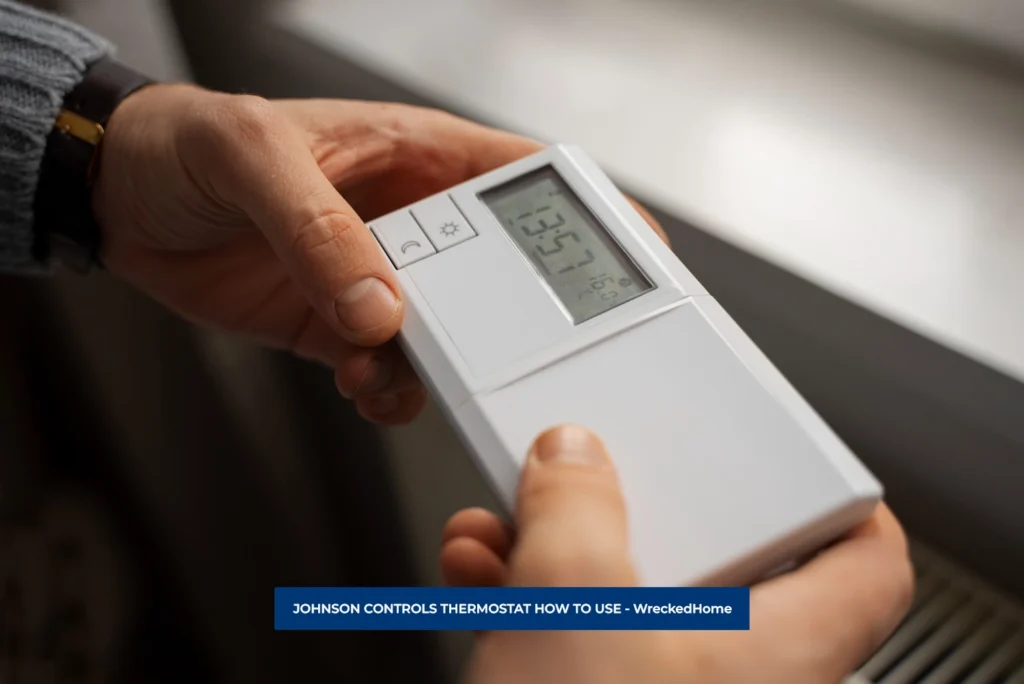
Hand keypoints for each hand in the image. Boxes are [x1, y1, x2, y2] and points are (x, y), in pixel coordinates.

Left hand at [93, 85, 668, 423]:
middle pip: (502, 275)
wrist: (121, 200)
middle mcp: (413, 224)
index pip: (523, 177)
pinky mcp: (342, 328)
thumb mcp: (254, 156)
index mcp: (416, 156)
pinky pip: (391, 370)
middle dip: (518, 318)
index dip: (587, 209)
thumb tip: (380, 305)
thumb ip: (319, 227)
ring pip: (452, 337)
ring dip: (442, 366)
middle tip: (517, 353)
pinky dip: (388, 390)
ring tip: (396, 367)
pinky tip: (361, 382)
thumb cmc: (189, 141)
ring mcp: (381, 280)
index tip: (634, 250)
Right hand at [441, 425, 913, 683]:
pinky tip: (483, 572)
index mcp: (777, 645)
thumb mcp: (577, 603)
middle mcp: (730, 673)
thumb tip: (573, 457)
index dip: (840, 501)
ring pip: (628, 593)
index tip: (795, 459)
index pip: (865, 563)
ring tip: (507, 518)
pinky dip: (531, 597)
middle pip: (713, 557)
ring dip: (559, 548)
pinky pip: (579, 636)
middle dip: (633, 507)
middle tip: (598, 473)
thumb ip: (578, 509)